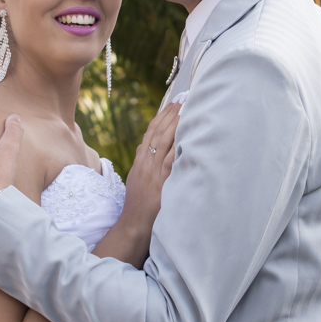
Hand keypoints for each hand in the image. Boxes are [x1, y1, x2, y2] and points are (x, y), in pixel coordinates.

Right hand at [119, 100, 181, 239]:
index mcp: (140, 160)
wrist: (134, 224)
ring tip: (186, 108)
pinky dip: (177, 145)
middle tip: (183, 98)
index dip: (162, 115)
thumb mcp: (136, 178)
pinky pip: (169, 159)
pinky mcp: (160, 182)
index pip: (151, 131)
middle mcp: (145, 162)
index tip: (172, 102)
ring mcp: (152, 171)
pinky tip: (186, 134)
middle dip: (171, 113)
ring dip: (175, 123)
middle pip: (158, 131)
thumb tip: (144, 145)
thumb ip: (141, 160)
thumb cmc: (138, 203)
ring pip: (163, 141)